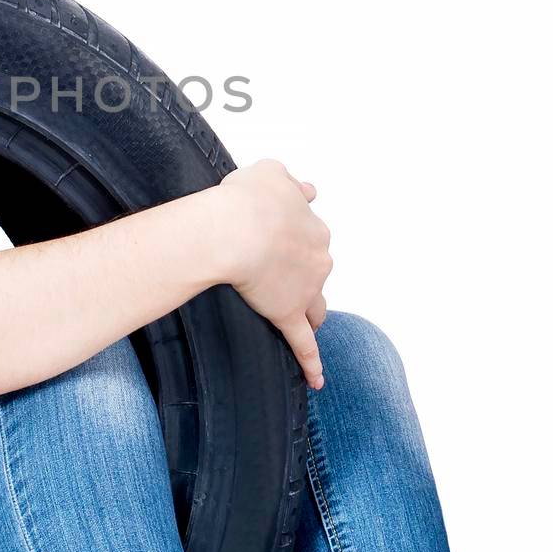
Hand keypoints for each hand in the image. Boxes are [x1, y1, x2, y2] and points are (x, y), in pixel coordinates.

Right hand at [216, 159, 333, 388]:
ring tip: (301, 320)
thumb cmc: (246, 199)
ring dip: (310, 312)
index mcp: (312, 226)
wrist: (235, 228)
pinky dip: (312, 363)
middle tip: (276, 275)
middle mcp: (317, 257)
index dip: (294, 240)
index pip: (310, 235)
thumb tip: (308, 189)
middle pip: (315, 271)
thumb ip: (289, 181)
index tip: (280, 241)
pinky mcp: (289, 314)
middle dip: (302, 275)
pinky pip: (303, 343)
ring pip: (314, 306)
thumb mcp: (270, 173)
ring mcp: (305, 289)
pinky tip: (317, 379)